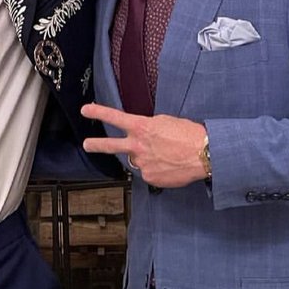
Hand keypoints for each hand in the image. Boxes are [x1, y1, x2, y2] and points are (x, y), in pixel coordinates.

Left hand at [81, 102, 206, 187]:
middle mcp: (138, 145)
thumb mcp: (164, 122)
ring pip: (137, 160)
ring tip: (164, 155)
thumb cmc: (188, 135)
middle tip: (86, 144)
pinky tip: (168, 165)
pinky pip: (147, 173)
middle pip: (110, 145)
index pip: (115, 117)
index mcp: (141, 127)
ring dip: (145, 158)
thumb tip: (141, 135)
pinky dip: (155, 169)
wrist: (203, 154)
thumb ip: (147, 128)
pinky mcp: (149, 177)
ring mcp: (142, 163)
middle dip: (96, 144)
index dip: (98, 113)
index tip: (85, 110)